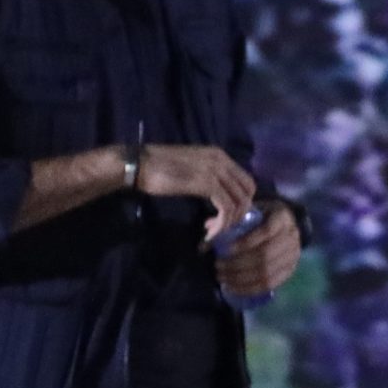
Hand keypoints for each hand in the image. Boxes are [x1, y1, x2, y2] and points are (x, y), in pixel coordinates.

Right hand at [134, 144, 257, 245]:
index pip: (246, 181)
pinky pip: (226, 208)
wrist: (139, 164)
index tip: (224, 216)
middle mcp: (223, 161)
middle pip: (248, 192)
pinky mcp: (207, 184)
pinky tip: (209, 231)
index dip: (241, 201)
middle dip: (239, 213)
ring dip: (229, 222)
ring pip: (239, 202)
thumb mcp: (191, 169)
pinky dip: (222, 224)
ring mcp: (216, 171)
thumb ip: (208, 177)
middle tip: (220, 226)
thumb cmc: (158, 168)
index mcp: (220, 156)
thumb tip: (218, 195)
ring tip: (211, 231)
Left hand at [215, 200, 303, 298]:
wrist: (284, 225)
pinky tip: (233, 288)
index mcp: (282, 217)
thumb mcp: (247, 213)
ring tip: (222, 278)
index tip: (225, 250)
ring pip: (266, 271)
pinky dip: (250, 288)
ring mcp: (293, 255)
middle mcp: (292, 236)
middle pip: (264, 255)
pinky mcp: (290, 270)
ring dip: (240, 278)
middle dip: (237, 264)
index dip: (245, 243)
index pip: (265, 232)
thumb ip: (227, 224)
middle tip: (218, 266)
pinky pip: (270, 283)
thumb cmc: (261, 217)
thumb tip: (204, 245)